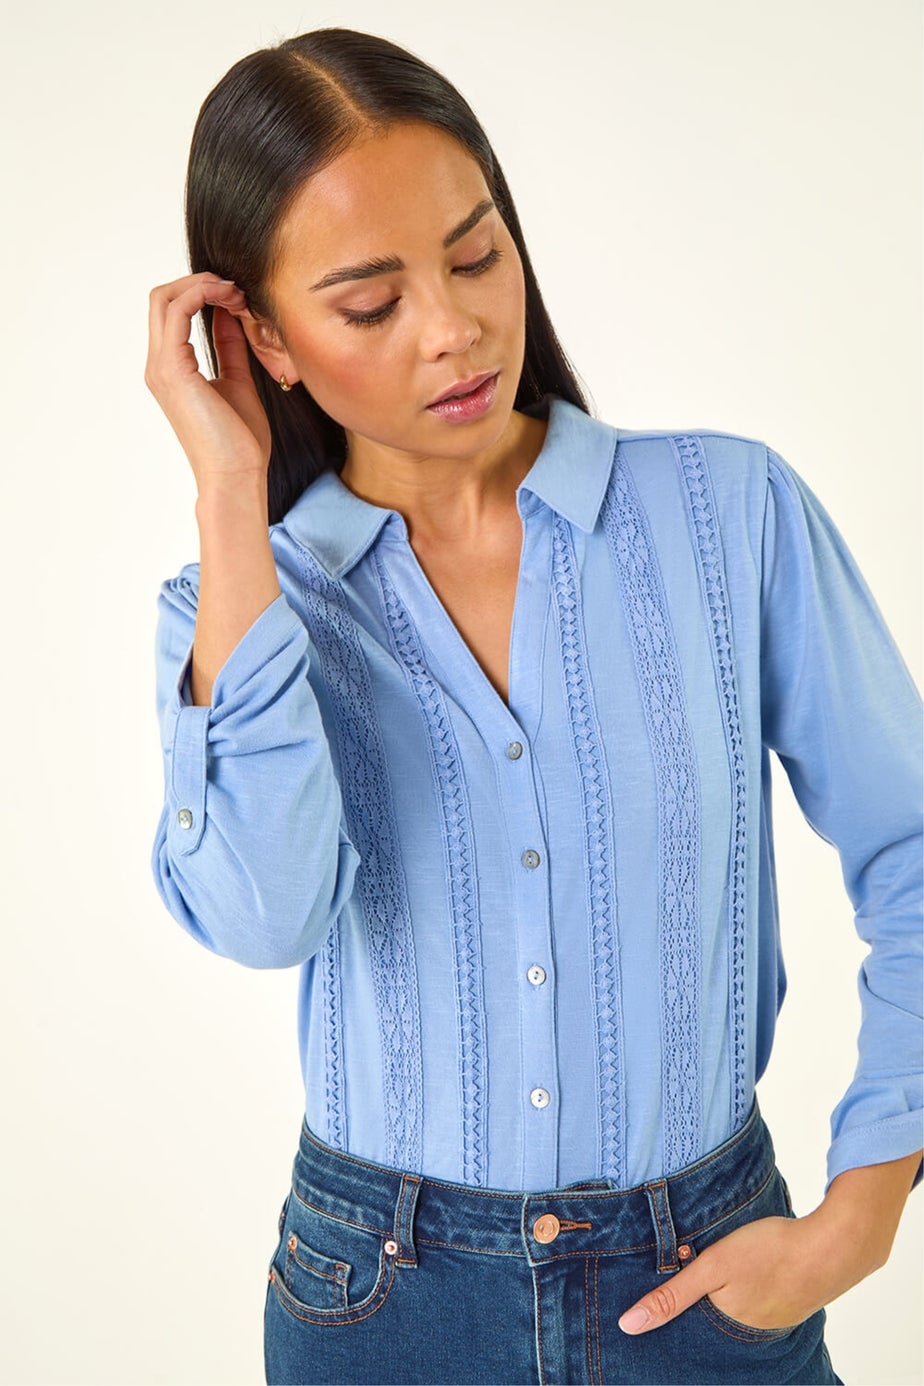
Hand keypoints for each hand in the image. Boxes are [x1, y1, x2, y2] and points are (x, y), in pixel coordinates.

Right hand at [145, 272, 272, 488]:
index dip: (204, 293)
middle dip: (200, 282)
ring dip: (204, 285)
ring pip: (165, 298)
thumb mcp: (238, 382)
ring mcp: (161, 367)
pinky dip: (202, 295)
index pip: (173, 312)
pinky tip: (231, 300)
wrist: (236, 477)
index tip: (239, 296)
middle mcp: (159, 365)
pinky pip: (177, 313)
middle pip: (161, 298)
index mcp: (172, 369)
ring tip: (237, 292)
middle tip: (236, 287)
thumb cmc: (240, 442)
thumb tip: (230, 314)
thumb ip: (230, 348)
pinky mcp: (173, 370)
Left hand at [618, 1146, 921, 1336]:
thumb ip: (672, 1295)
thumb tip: (628, 1325)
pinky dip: (749, 1280)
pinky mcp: (788, 1300)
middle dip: (698, 1290)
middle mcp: (748, 1330)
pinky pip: (758, 1294)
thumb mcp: (712, 1266)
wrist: (833, 1246)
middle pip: (711, 1310)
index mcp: (726, 1324)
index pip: (688, 1321)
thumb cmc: (770, 1252)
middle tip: (691, 1257)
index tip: (658, 1284)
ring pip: (734, 1300)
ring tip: (724, 1257)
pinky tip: (751, 1262)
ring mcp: (772, 1316)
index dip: (672, 1302)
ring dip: (725, 1283)